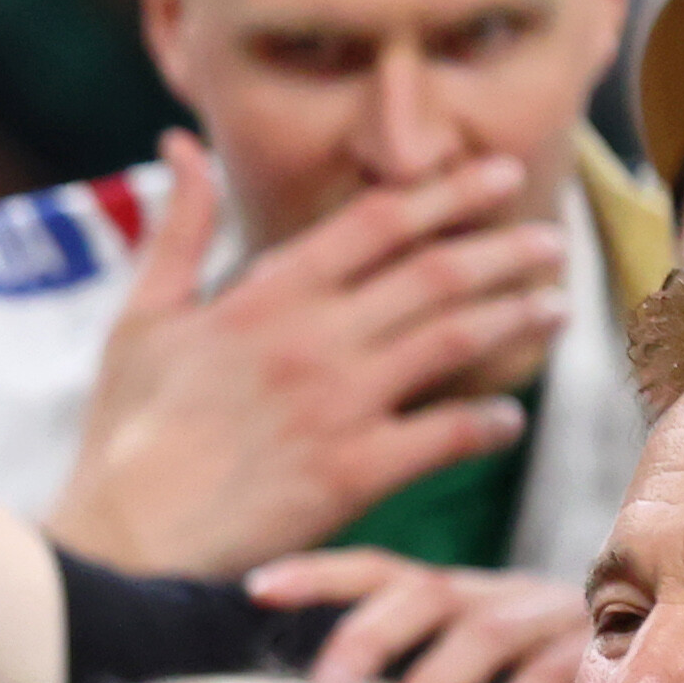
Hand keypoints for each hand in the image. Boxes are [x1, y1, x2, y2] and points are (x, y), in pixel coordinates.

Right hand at [46, 131, 562, 575]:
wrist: (125, 540)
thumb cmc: (127, 430)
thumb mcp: (142, 316)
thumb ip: (179, 226)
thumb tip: (183, 143)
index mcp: (264, 294)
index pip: (377, 222)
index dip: (447, 192)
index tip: (497, 174)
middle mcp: (312, 338)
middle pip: (436, 273)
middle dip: (505, 249)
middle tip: (553, 238)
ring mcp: (339, 405)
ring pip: (456, 341)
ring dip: (515, 318)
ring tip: (558, 308)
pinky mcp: (354, 473)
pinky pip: (447, 436)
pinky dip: (489, 423)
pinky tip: (509, 420)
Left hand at [243, 548, 587, 682]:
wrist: (648, 639)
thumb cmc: (524, 657)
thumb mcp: (459, 646)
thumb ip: (405, 665)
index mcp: (445, 591)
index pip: (373, 570)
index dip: (316, 573)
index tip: (256, 588)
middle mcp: (486, 593)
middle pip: (419, 593)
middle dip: (369, 636)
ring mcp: (539, 617)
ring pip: (484, 631)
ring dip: (440, 676)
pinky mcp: (588, 652)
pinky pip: (549, 678)